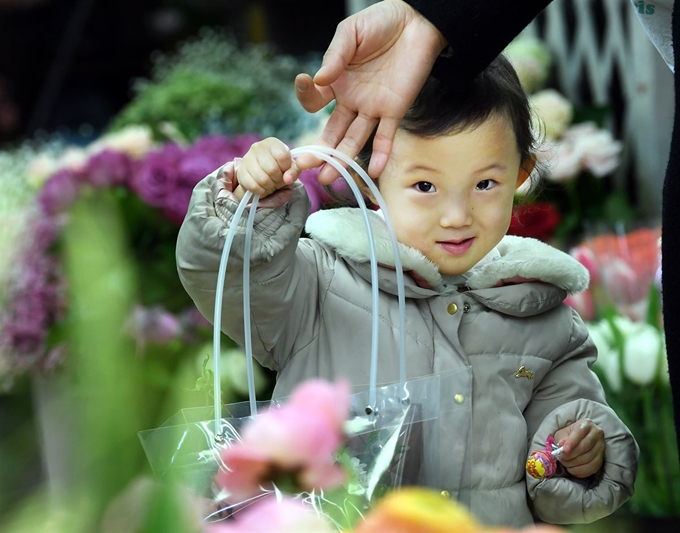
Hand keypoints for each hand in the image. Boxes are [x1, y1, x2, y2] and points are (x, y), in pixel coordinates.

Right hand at [234, 138, 299, 199]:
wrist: (263, 173)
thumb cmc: (279, 168)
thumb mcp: (291, 168)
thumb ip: (293, 171)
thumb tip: (288, 179)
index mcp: (272, 143)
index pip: (282, 156)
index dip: (286, 168)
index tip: (285, 170)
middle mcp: (257, 147)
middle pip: (272, 169)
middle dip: (278, 179)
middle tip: (278, 179)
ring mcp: (247, 159)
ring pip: (262, 179)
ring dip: (270, 186)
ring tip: (271, 183)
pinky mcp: (240, 172)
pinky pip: (253, 186)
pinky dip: (260, 190)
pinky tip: (262, 187)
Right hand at [295, 0, 446, 182]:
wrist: (417, 22)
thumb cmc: (381, 23)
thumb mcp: (351, 33)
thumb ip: (335, 56)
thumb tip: (318, 80)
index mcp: (336, 82)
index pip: (314, 100)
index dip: (307, 96)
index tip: (306, 83)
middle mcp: (351, 100)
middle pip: (332, 131)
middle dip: (319, 150)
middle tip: (305, 165)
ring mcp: (372, 108)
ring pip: (354, 139)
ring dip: (342, 159)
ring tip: (328, 178)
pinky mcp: (395, 111)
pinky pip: (385, 137)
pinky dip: (380, 155)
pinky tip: (372, 171)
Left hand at [553, 418, 604, 478]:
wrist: (578, 441)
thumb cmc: (568, 436)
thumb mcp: (562, 434)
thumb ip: (562, 438)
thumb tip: (561, 445)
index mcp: (586, 424)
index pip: (580, 432)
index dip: (572, 442)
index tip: (564, 450)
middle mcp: (597, 434)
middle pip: (584, 446)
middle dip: (571, 455)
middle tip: (561, 458)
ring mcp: (601, 447)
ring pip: (589, 458)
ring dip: (574, 464)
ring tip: (565, 463)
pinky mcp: (602, 459)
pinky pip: (593, 468)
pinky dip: (581, 471)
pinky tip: (572, 469)